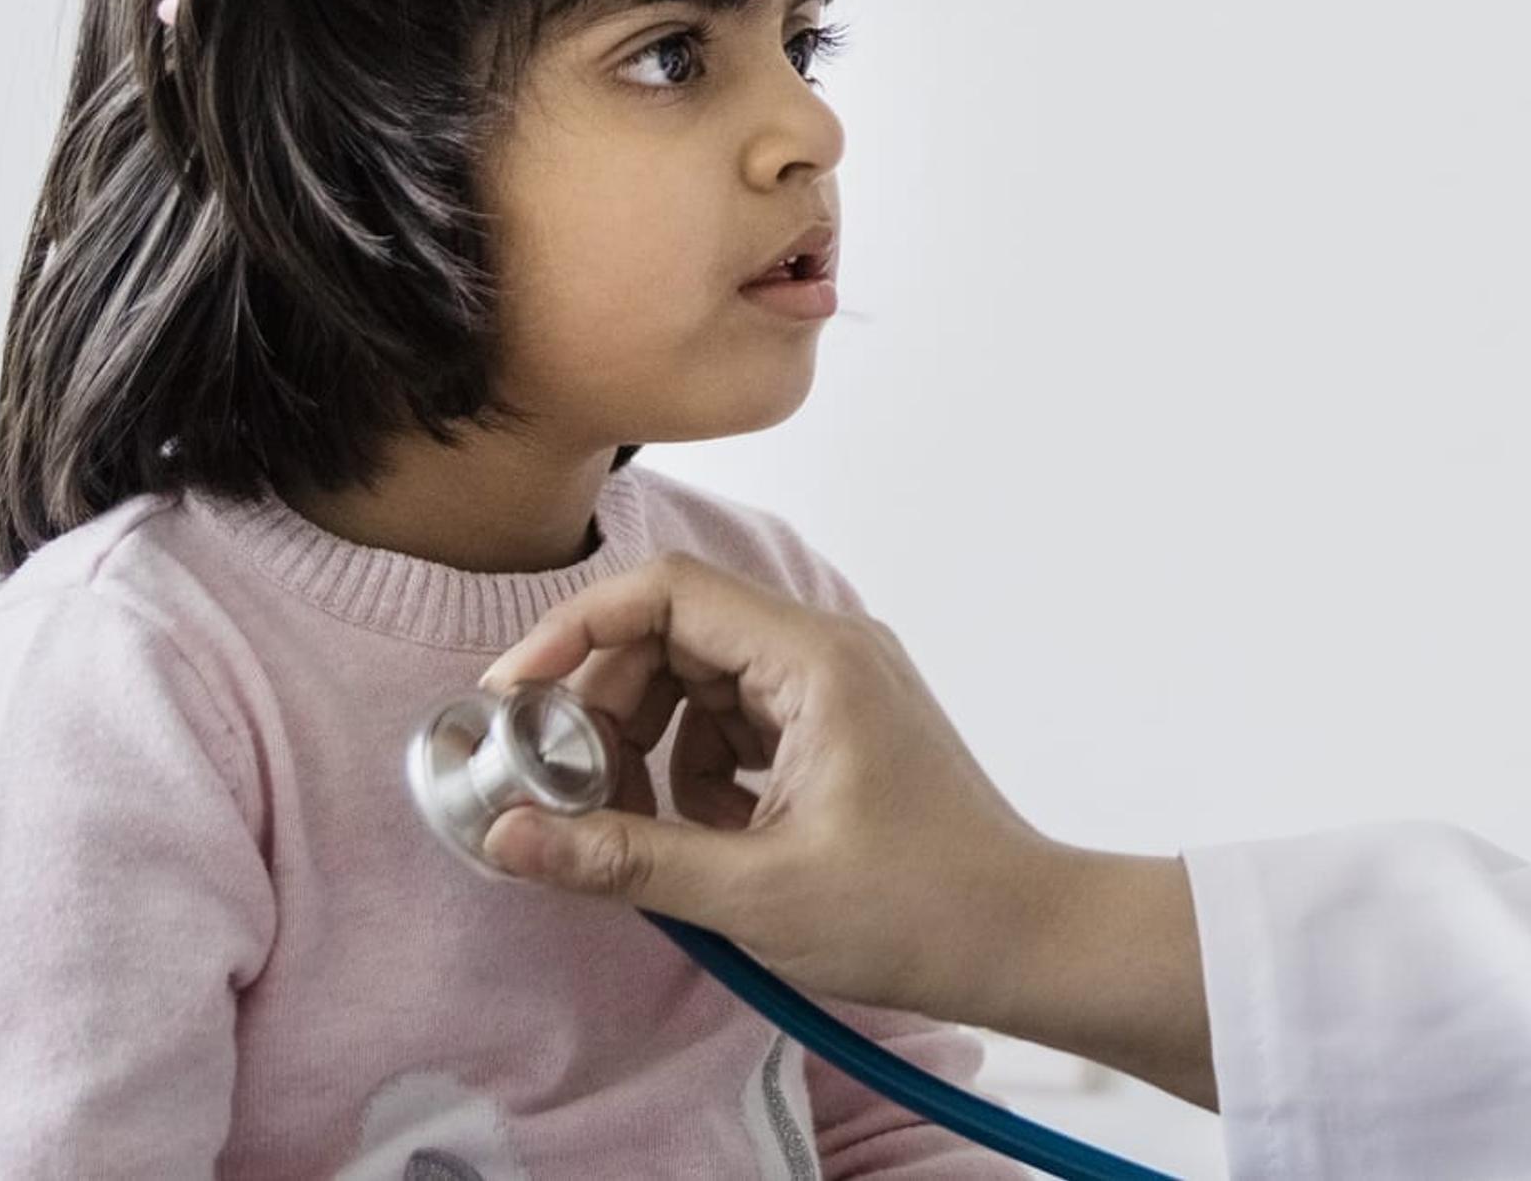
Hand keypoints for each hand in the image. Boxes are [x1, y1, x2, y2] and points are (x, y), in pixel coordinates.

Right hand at [474, 553, 1213, 1100]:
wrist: (1023, 939)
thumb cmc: (916, 909)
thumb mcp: (752, 891)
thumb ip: (622, 857)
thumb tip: (506, 837)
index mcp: (816, 660)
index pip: (669, 592)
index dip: (576, 632)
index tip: (510, 697)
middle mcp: (828, 652)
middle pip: (676, 636)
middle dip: (607, 707)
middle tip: (569, 791)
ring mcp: (836, 689)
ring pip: (700, 684)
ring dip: (653, 749)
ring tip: (647, 830)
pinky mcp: (837, 731)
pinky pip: (737, 725)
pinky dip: (701, 774)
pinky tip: (711, 841)